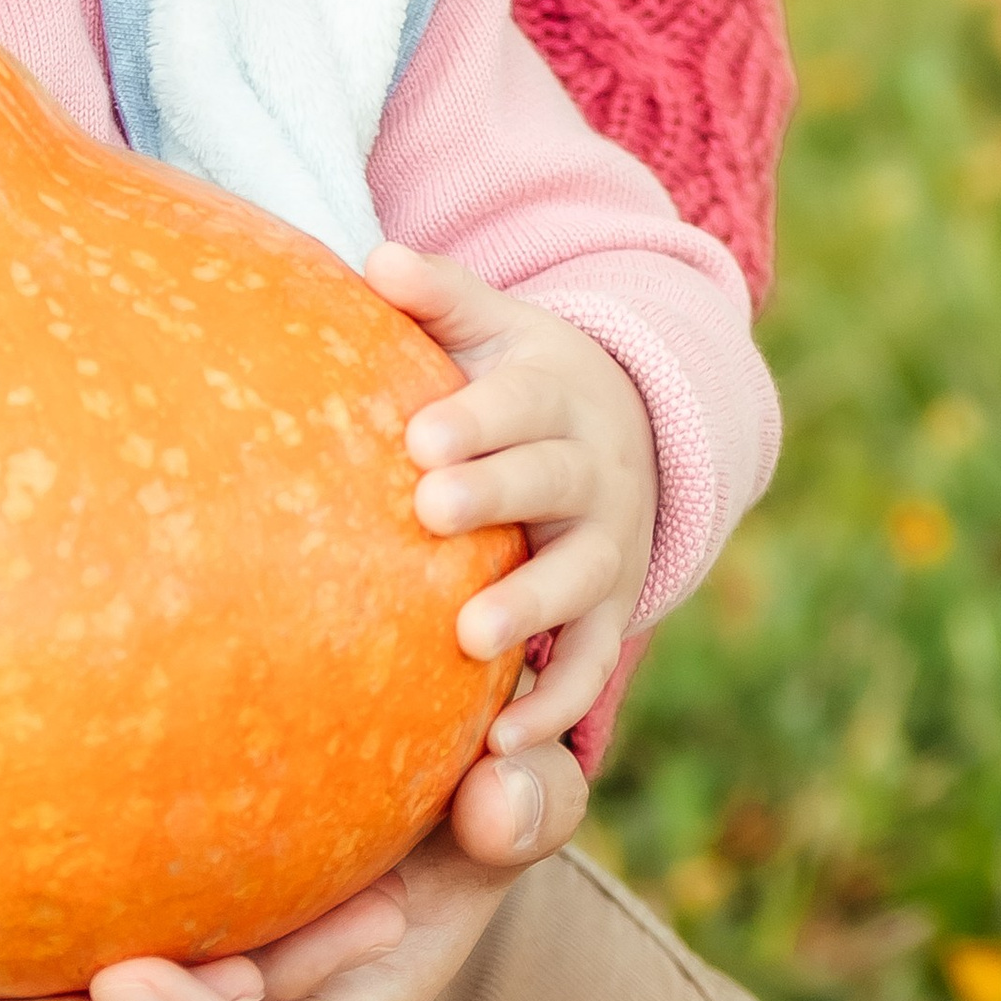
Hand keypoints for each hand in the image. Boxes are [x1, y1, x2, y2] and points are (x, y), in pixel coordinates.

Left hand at [366, 241, 655, 753]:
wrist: (624, 427)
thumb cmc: (512, 377)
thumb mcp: (488, 325)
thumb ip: (437, 295)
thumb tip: (376, 258)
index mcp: (556, 391)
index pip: (520, 401)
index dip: (477, 420)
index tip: (420, 437)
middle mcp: (594, 469)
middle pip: (550, 482)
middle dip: (496, 496)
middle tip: (430, 510)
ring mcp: (609, 543)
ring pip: (580, 576)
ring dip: (530, 607)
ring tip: (469, 637)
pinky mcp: (611, 609)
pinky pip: (591, 662)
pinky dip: (555, 701)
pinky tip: (499, 741)